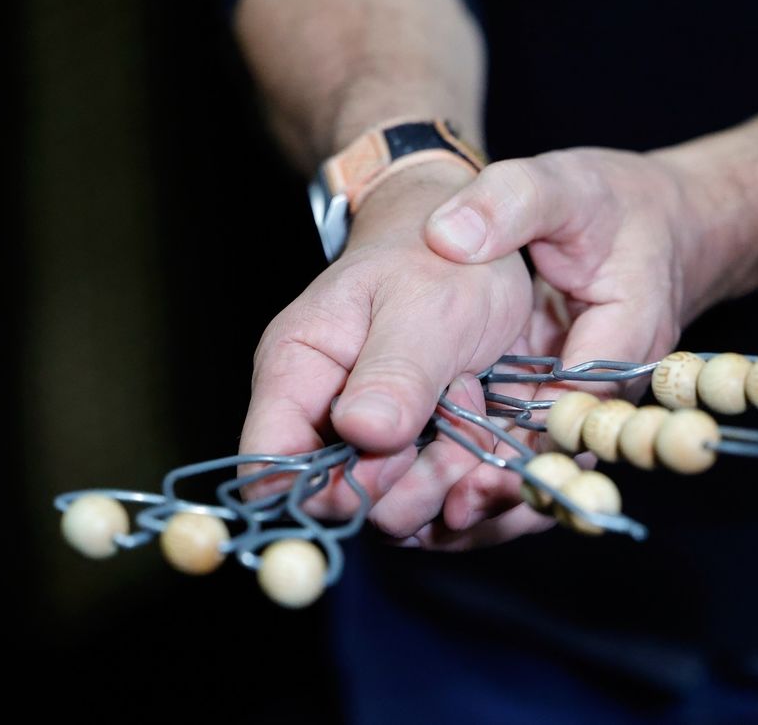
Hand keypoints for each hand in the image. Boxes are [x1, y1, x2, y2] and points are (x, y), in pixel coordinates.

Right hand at [239, 161, 532, 534]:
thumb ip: (395, 372)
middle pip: (341, 502)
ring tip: (475, 404)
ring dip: (446, 478)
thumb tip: (363, 433)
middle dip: (409, 480)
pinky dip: (468, 479)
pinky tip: (488, 426)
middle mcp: (324, 419)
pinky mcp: (415, 456)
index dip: (325, 486)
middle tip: (460, 410)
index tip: (394, 454)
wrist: (478, 245)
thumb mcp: (425, 306)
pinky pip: (434, 502)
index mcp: (298, 372)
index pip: (269, 465)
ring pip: (395, 512)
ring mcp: (371, 443)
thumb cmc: (437, 259)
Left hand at [405, 148, 718, 548]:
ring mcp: (593, 403)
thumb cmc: (613, 203)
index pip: (576, 401)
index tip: (471, 480)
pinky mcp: (567, 408)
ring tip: (429, 528)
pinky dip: (493, 485)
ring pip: (551, 470)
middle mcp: (615, 384)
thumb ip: (510, 202)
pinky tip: (438, 511)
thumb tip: (448, 236)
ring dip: (497, 504)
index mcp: (627, 331)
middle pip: (563, 454)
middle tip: (440, 519)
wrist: (658, 221)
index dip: (525, 444)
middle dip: (506, 494)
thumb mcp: (561, 185)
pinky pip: (536, 457)